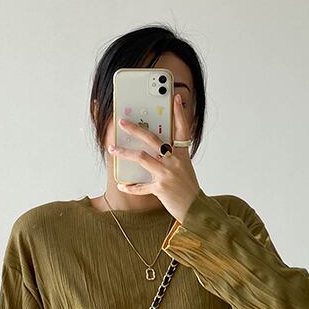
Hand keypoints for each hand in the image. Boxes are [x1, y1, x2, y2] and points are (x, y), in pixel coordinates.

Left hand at [108, 92, 199, 224]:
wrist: (196, 211)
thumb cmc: (189, 190)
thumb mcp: (185, 170)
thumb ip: (173, 159)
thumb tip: (156, 151)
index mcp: (182, 155)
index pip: (182, 130)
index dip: (179, 113)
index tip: (176, 98)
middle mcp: (174, 161)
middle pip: (153, 139)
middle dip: (136, 128)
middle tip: (122, 122)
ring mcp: (167, 174)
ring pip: (142, 157)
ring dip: (124, 152)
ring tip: (112, 148)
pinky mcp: (160, 188)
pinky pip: (141, 186)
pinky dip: (130, 187)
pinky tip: (121, 184)